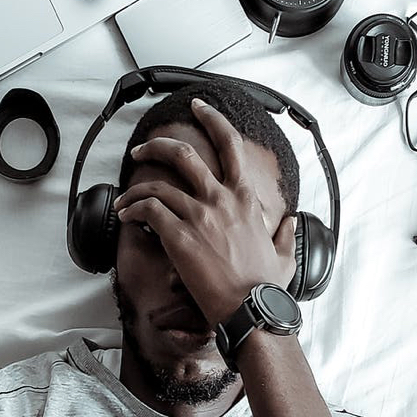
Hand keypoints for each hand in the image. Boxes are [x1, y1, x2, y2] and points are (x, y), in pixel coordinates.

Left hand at [112, 99, 297, 325]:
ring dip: (135, 188)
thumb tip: (291, 220)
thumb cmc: (265, 287)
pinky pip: (148, 210)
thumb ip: (285, 233)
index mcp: (245, 198)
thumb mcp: (284, 254)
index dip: (212, 120)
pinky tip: (127, 215)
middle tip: (143, 149)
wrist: (250, 308)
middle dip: (157, 146)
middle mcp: (221, 199)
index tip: (199, 108)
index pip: (229, 145)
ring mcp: (199, 216)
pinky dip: (133, 209)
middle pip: (183, 154)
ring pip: (158, 185)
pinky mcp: (179, 236)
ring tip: (126, 198)